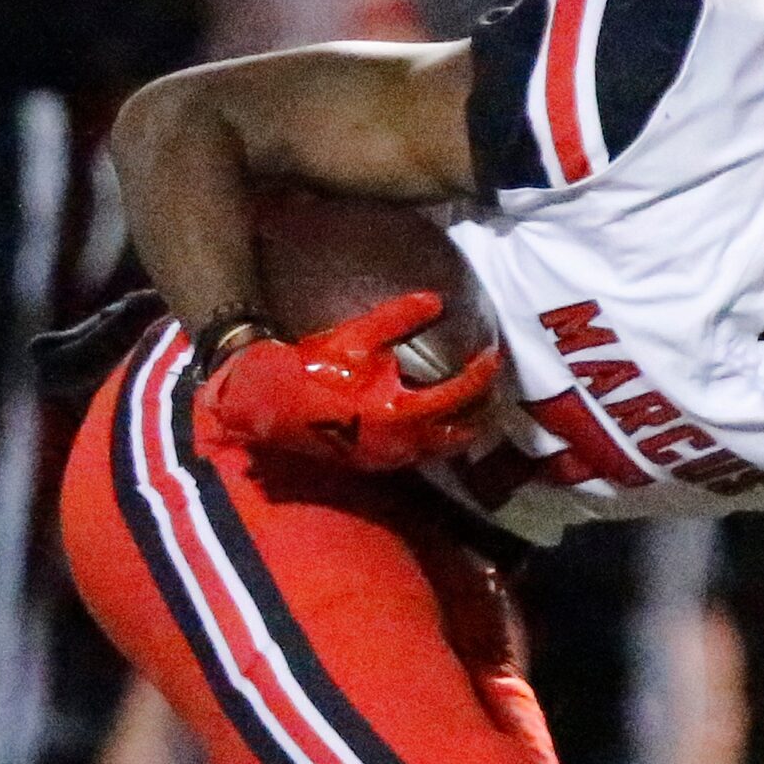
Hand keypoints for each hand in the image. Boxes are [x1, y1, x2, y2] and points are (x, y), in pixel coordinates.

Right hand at [193, 291, 499, 471]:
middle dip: (479, 416)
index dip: (480, 376)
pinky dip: (433, 440)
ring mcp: (386, 458)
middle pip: (457, 435)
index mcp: (399, 412)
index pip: (456, 396)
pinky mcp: (373, 463)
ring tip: (473, 411)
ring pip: (437, 450)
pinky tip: (434, 424)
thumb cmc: (310, 367)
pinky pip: (416, 455)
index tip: (493, 358)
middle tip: (495, 395)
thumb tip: (436, 300)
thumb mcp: (355, 336)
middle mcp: (399, 443)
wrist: (267, 403)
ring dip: (458, 432)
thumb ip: (398, 319)